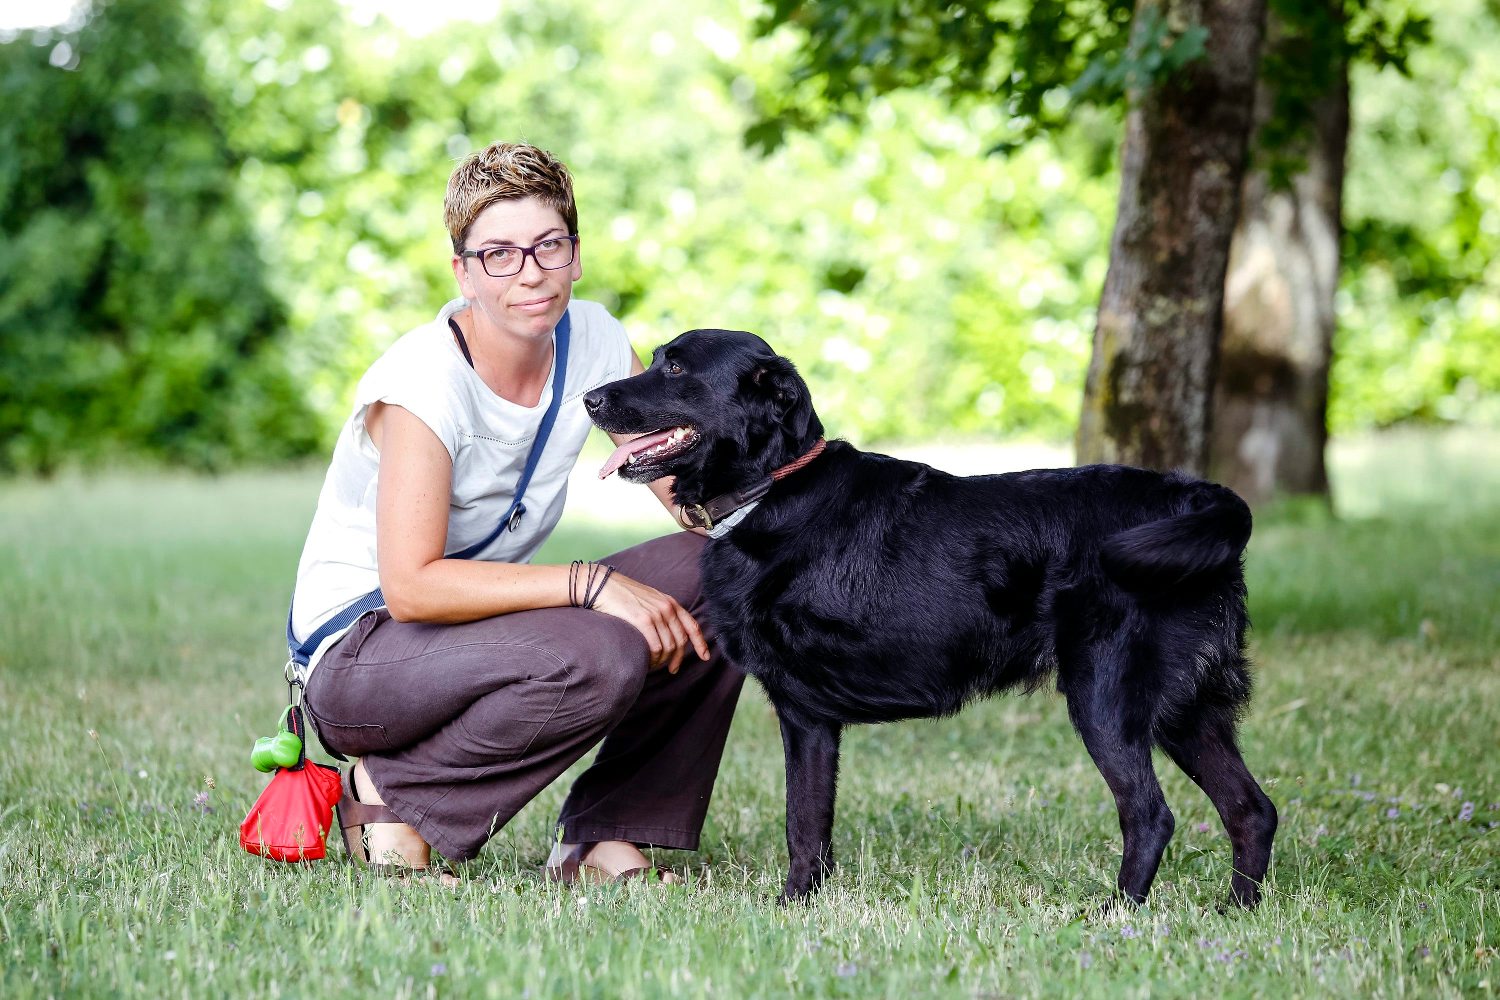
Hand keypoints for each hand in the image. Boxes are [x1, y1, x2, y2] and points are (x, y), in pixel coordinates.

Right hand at [590, 572, 709, 673]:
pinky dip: (653, 658)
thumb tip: (668, 633)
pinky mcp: (643, 620)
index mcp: (670, 602)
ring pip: (668, 647)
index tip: (705, 656)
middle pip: (680, 641)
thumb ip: (661, 613)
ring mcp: (656, 614)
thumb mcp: (648, 600)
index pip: (692, 626)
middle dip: (678, 658)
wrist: (602, 585)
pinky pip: (655, 647)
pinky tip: (647, 661)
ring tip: (654, 665)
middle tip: (672, 669)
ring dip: (662, 661)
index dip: (700, 643)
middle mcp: (667, 607)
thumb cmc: (622, 595)